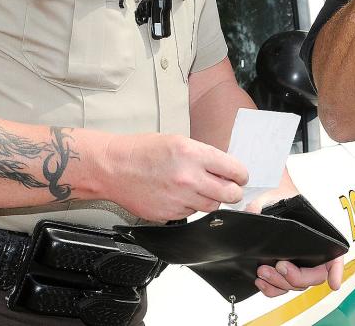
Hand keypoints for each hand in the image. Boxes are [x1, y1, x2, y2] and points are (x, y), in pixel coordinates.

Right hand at [104, 133, 248, 221]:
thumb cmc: (142, 151)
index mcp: (193, 154)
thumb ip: (204, 155)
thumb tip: (225, 168)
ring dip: (211, 199)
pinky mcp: (169, 214)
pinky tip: (179, 195)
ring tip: (200, 189)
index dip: (241, 174)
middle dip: (233, 191)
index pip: (234, 170)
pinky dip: (190, 207)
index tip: (241, 176)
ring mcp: (179, 199)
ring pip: (212, 207)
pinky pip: (191, 214)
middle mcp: (189, 178)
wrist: (113, 168)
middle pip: (229, 194)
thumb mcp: (178, 141)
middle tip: (230, 188)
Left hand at [245, 178, 343, 296]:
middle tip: (280, 265)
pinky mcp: (283, 273)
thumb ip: (262, 203)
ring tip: (263, 272)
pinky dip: (272, 290)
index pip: (336, 256)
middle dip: (295, 277)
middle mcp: (313, 256)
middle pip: (313, 277)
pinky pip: (282, 288)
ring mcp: (299, 266)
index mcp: (321, 238)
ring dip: (280, 283)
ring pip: (296, 286)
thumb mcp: (274, 196)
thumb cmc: (281, 200)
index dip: (337, 271)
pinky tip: (262, 282)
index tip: (333, 283)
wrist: (272, 204)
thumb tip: (252, 212)